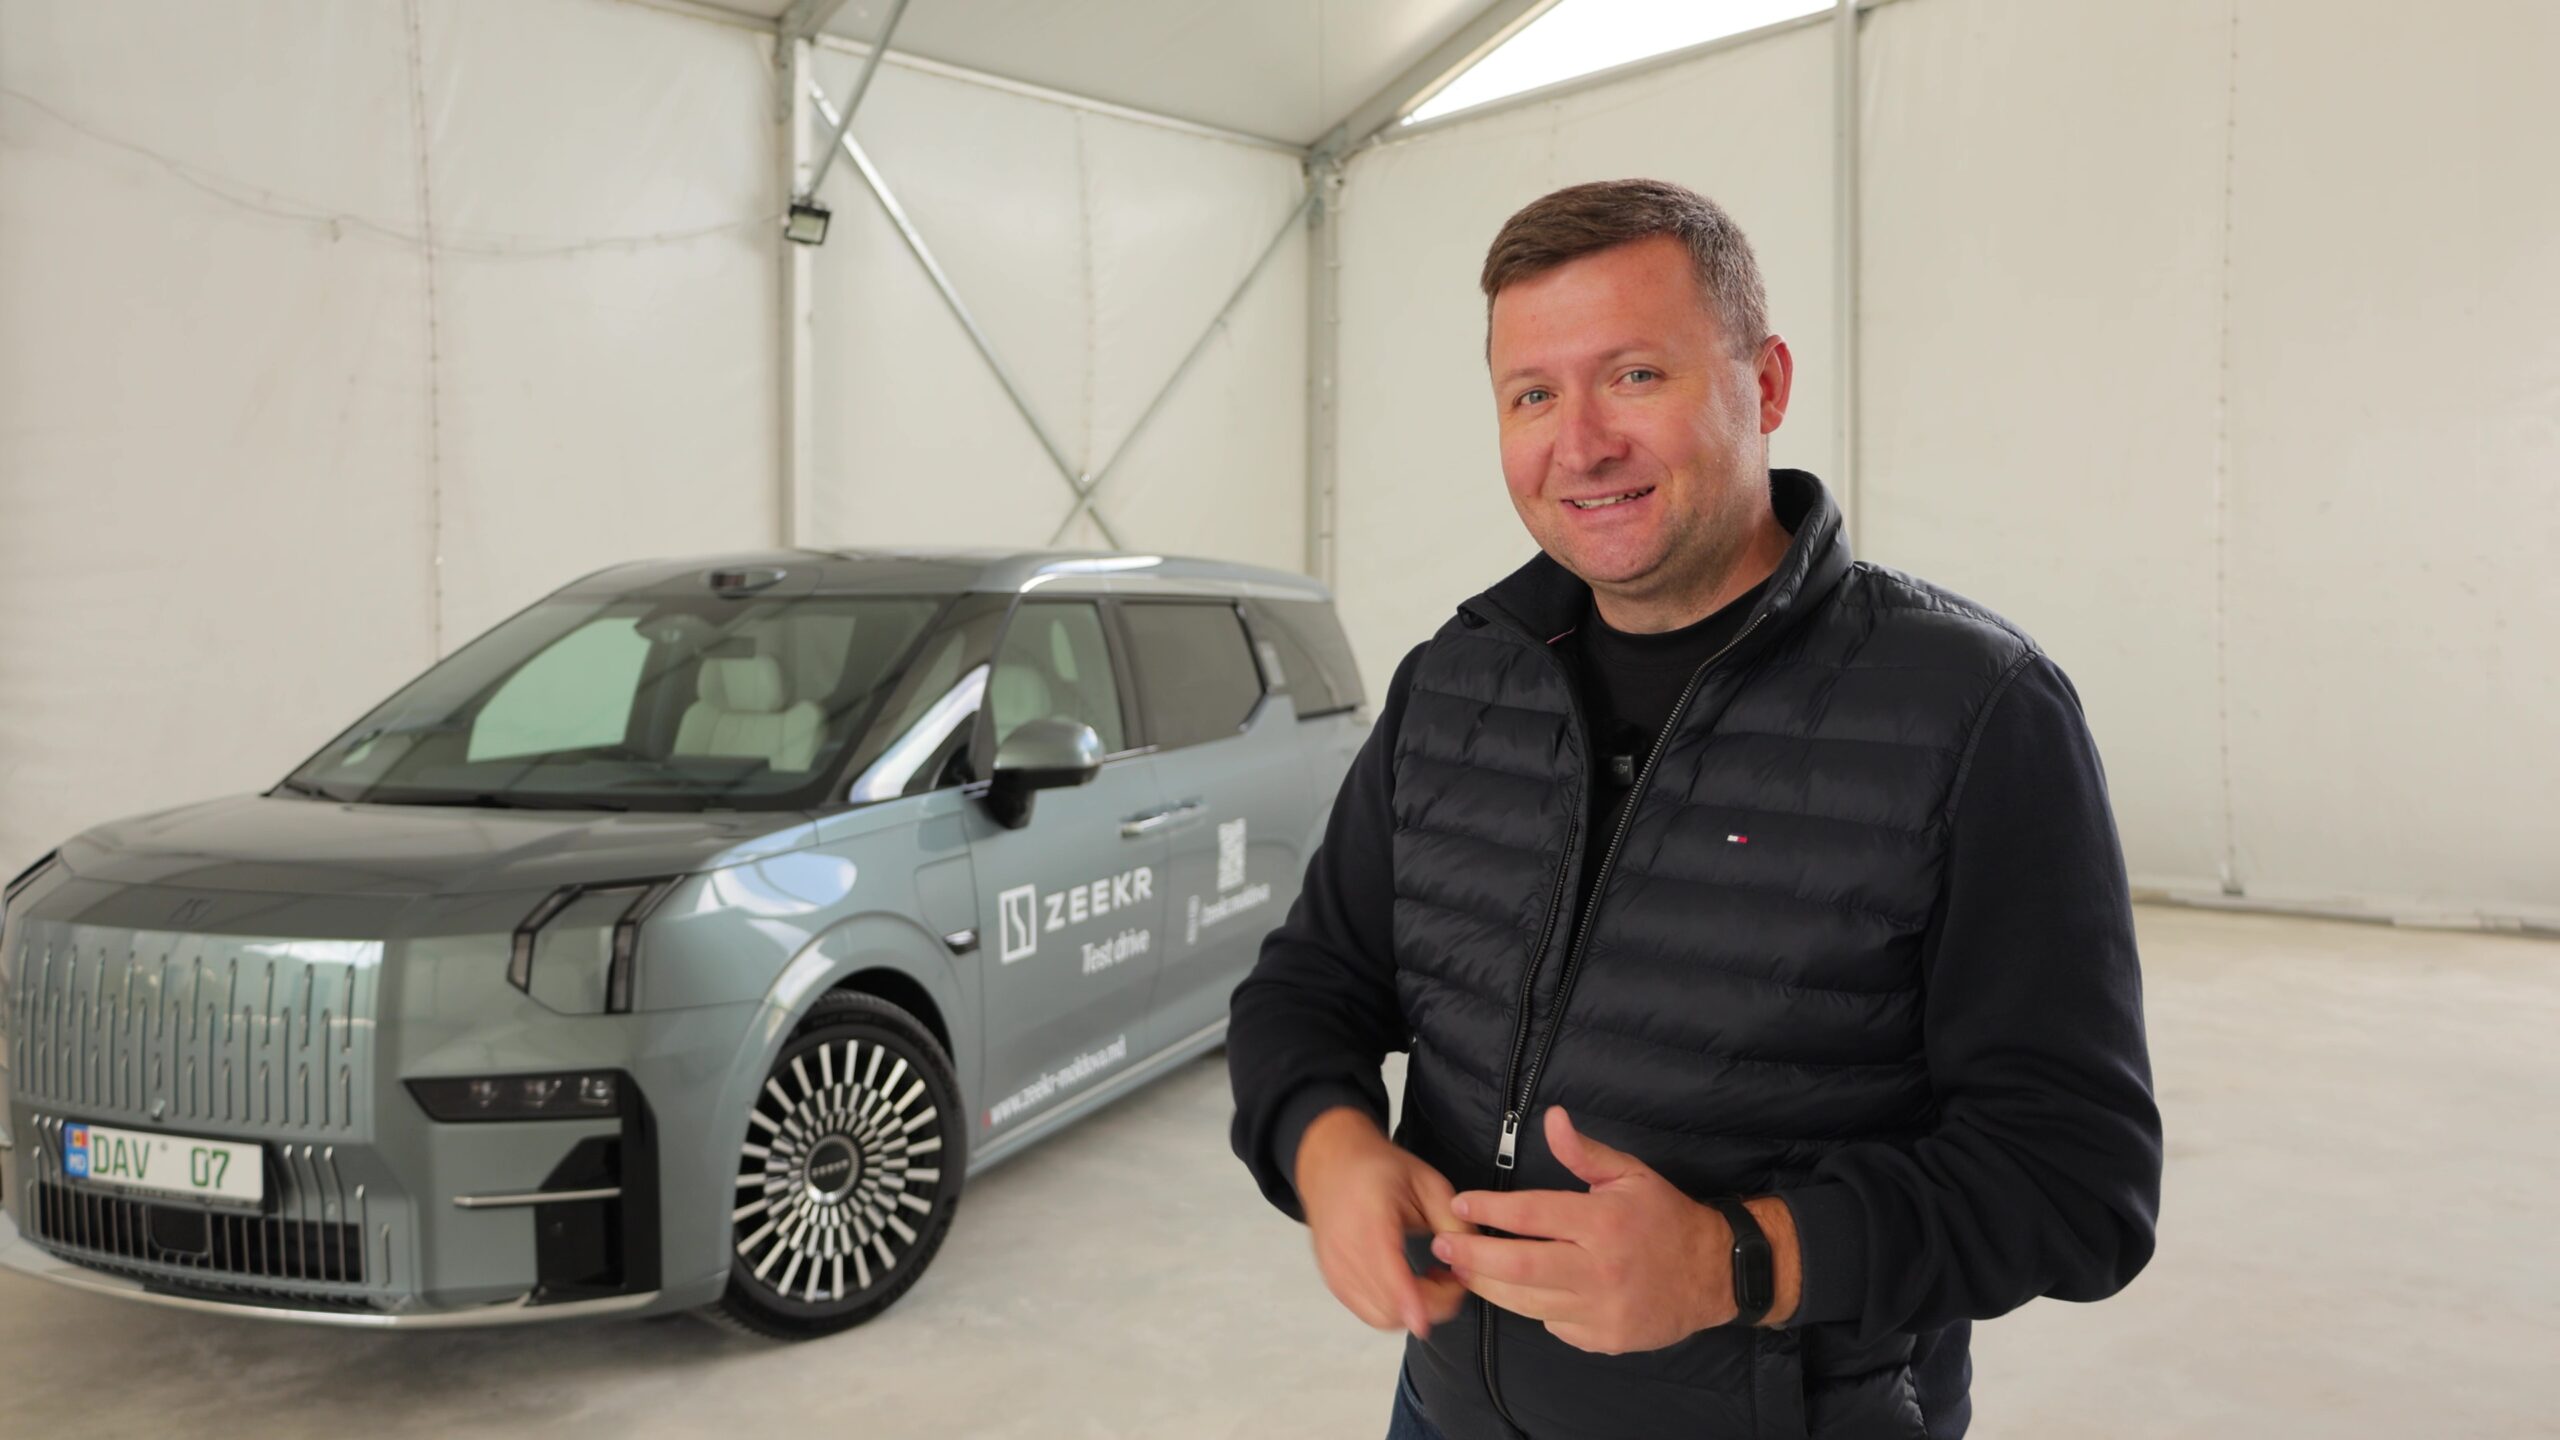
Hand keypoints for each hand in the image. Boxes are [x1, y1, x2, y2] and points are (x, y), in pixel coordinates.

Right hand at [1294, 1106, 1474, 1339]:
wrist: (1332, 1166)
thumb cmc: (1379, 1170)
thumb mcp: (1428, 1183)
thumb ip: (1453, 1221)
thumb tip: (1473, 1263)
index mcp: (1368, 1218)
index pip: (1389, 1273)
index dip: (1416, 1301)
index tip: (1441, 1308)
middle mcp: (1345, 1250)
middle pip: (1391, 1306)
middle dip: (1433, 1304)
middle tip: (1452, 1277)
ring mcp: (1335, 1271)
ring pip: (1382, 1317)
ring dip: (1416, 1310)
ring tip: (1431, 1279)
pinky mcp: (1334, 1283)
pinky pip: (1370, 1313)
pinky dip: (1396, 1310)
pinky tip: (1410, 1284)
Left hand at [1437, 1106, 1795, 1354]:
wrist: (1715, 1275)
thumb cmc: (1667, 1219)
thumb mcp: (1631, 1174)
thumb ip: (1584, 1152)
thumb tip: (1552, 1118)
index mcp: (1603, 1223)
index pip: (1531, 1214)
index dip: (1488, 1209)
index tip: (1461, 1204)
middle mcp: (1599, 1269)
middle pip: (1517, 1266)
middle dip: (1471, 1257)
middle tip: (1443, 1246)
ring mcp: (1600, 1310)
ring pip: (1526, 1302)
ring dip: (1488, 1286)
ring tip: (1463, 1270)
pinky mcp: (1603, 1339)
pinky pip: (1552, 1325)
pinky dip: (1532, 1307)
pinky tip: (1520, 1292)